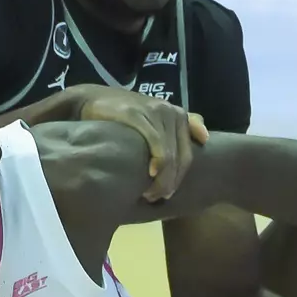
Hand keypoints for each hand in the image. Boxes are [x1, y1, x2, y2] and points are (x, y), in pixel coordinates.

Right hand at [73, 85, 208, 201]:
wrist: (91, 98)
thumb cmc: (122, 113)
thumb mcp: (154, 118)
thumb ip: (178, 127)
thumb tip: (205, 137)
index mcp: (178, 115)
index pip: (188, 154)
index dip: (180, 177)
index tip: (169, 192)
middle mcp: (171, 112)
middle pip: (181, 157)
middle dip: (171, 182)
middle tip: (158, 197)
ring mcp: (156, 112)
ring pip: (170, 155)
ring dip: (162, 179)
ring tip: (150, 194)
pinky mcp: (138, 114)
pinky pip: (156, 144)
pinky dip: (157, 163)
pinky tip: (150, 174)